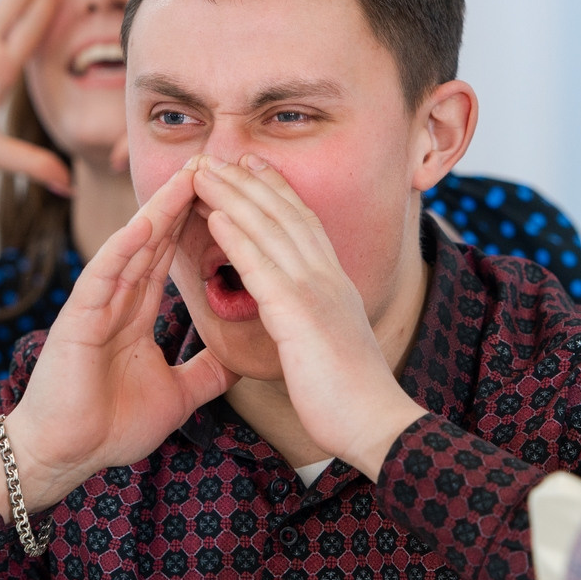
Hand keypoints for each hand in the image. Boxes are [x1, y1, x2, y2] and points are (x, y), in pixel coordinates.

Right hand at [0, 159, 231, 507]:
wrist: (67, 456)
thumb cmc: (109, 427)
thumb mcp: (178, 396)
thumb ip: (205, 372)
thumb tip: (241, 360)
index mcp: (135, 315)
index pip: (169, 259)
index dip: (196, 227)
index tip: (228, 196)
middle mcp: (115, 302)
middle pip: (154, 241)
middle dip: (183, 203)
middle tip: (215, 164)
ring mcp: (95, 307)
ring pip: (132, 248)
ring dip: (159, 211)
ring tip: (189, 176)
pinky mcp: (77, 320)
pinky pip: (103, 276)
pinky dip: (123, 249)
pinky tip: (146, 223)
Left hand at [193, 154, 427, 477]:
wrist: (375, 423)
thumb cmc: (351, 399)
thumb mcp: (334, 347)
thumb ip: (318, 325)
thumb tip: (306, 322)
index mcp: (337, 287)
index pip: (305, 225)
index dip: (278, 193)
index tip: (254, 168)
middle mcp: (329, 279)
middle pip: (285, 215)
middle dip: (251, 182)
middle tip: (222, 155)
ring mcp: (316, 293)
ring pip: (270, 230)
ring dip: (234, 196)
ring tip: (205, 172)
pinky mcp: (300, 315)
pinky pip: (261, 267)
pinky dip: (237, 236)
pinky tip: (215, 215)